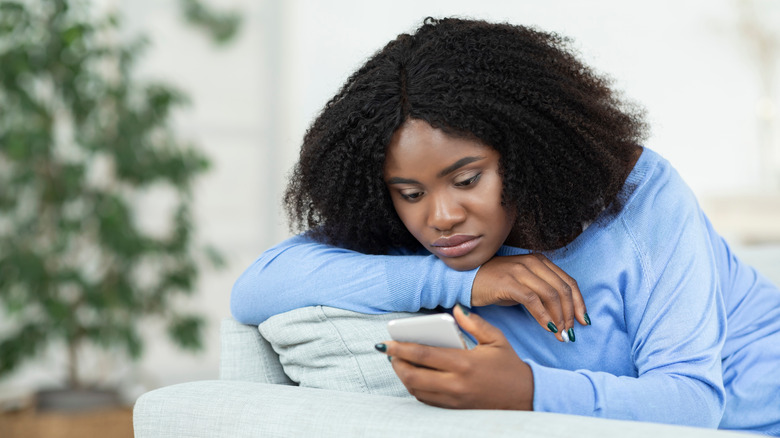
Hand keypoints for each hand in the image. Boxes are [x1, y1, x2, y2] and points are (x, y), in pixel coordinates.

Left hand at [377, 305, 533, 409]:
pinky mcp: (454, 409)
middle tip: (389, 352)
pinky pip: (426, 400)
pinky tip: (414, 375)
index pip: (423, 355)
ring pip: (416, 390)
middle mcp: (456, 384)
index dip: (400, 348)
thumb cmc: (510, 367)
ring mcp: (454, 400)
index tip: (386, 342)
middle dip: (396, 363)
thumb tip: (456, 309)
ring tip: (399, 362)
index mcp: (464, 363)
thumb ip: (474, 323)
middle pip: (413, 376)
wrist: (526, 398)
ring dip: (403, 376)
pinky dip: (415, 388)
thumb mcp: (496, 339)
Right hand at [471, 253, 587, 341]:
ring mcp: (520, 271)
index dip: (579, 303)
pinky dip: (543, 316)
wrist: (465, 279)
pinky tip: (546, 328)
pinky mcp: (509, 282)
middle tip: (570, 332)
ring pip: (551, 295)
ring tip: (559, 334)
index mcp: (539, 261)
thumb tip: (561, 315)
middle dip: (570, 314)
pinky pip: (532, 300)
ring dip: (559, 318)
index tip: (583, 321)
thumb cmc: (494, 284)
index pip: (568, 282)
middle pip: (563, 289)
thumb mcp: (522, 284)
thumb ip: (541, 292)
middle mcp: (532, 262)